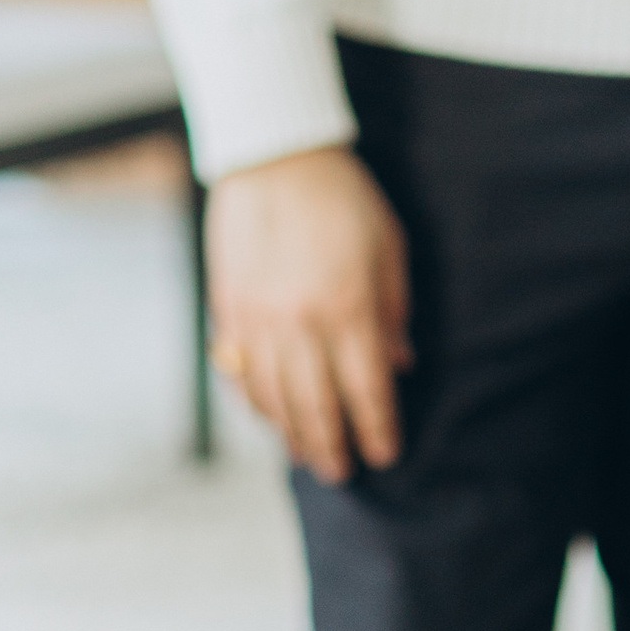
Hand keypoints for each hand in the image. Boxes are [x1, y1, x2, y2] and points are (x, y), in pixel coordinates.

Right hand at [205, 145, 410, 483]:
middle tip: (343, 472)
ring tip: (308, 455)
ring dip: (292, 434)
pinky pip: (240, 374)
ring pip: (274, 399)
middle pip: (317, 407)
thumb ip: (394, 311)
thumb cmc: (345, 199)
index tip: (385, 454)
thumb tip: (401, 364)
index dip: (377, 429)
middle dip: (332, 446)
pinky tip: (270, 417)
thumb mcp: (389, 249)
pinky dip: (256, 404)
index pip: (367, 390)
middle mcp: (301, 324)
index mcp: (349, 309)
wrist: (274, 157)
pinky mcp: (228, 311)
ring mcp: (258, 321)